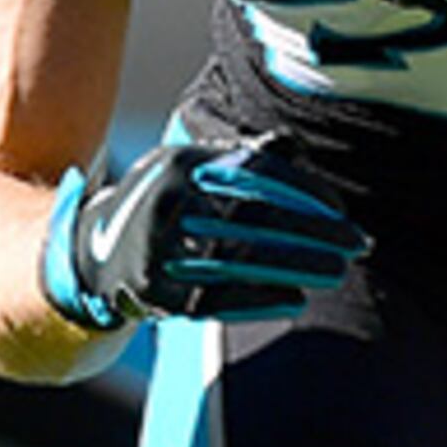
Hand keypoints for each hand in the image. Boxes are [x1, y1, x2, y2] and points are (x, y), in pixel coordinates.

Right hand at [39, 138, 367, 329]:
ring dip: (296, 268)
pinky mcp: (153, 293)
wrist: (89, 253)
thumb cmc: (161, 204)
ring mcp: (156, 249)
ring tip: (336, 273)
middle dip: (313, 232)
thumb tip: (291, 146)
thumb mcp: (189, 169)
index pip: (255, 173)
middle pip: (254, 218)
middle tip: (357, 243)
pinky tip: (296, 300)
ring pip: (240, 260)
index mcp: (179, 164)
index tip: (340, 209)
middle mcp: (165, 202)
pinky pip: (216, 299)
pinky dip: (258, 300)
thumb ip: (237, 157)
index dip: (304, 191)